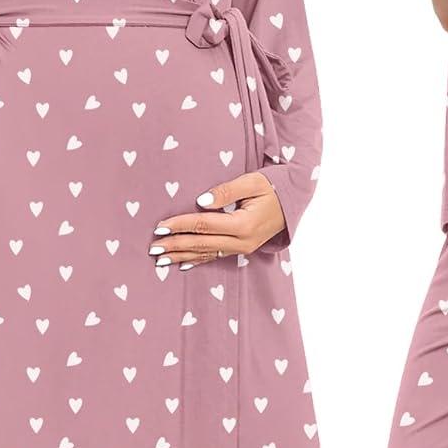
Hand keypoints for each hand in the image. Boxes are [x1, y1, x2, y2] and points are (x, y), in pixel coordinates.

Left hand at [148, 172, 285, 266]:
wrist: (295, 200)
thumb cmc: (274, 186)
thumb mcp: (252, 182)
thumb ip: (226, 191)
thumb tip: (200, 201)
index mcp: (243, 223)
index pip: (204, 224)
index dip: (181, 225)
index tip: (161, 226)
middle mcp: (242, 240)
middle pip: (201, 243)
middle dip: (175, 246)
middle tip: (152, 248)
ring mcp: (242, 247)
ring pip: (206, 253)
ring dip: (182, 256)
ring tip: (160, 260)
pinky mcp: (242, 248)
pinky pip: (216, 256)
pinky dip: (198, 260)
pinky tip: (183, 265)